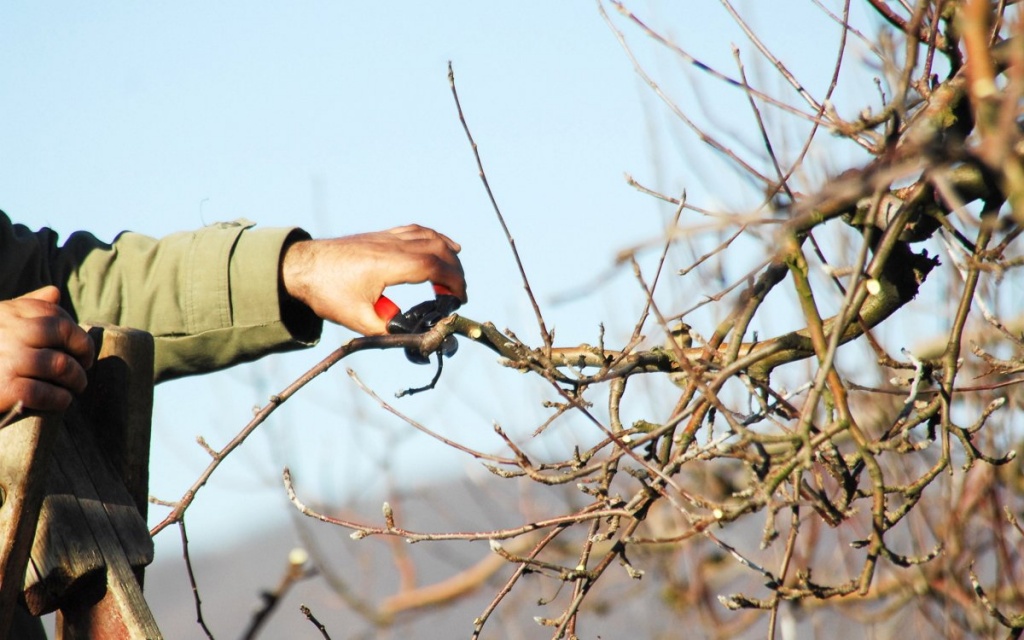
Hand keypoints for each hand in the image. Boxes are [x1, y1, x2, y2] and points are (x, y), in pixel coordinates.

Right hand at [0, 286, 94, 413]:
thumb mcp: (0, 322)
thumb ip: (26, 307)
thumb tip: (54, 293)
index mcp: (8, 313)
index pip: (56, 317)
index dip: (77, 336)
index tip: (83, 352)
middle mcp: (8, 331)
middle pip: (62, 337)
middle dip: (82, 355)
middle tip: (83, 370)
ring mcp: (6, 359)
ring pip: (59, 366)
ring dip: (75, 380)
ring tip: (74, 388)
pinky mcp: (3, 388)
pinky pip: (44, 393)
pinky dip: (59, 399)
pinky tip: (61, 402)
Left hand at [281, 224, 466, 334]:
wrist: (299, 266)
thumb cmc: (325, 291)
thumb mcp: (358, 319)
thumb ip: (388, 328)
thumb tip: (413, 336)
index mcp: (388, 264)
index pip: (434, 266)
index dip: (453, 282)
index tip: (459, 299)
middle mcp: (391, 245)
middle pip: (438, 249)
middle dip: (455, 271)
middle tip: (457, 294)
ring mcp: (387, 237)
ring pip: (429, 236)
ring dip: (448, 254)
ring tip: (454, 275)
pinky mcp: (381, 236)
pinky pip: (416, 231)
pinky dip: (434, 238)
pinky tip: (442, 245)